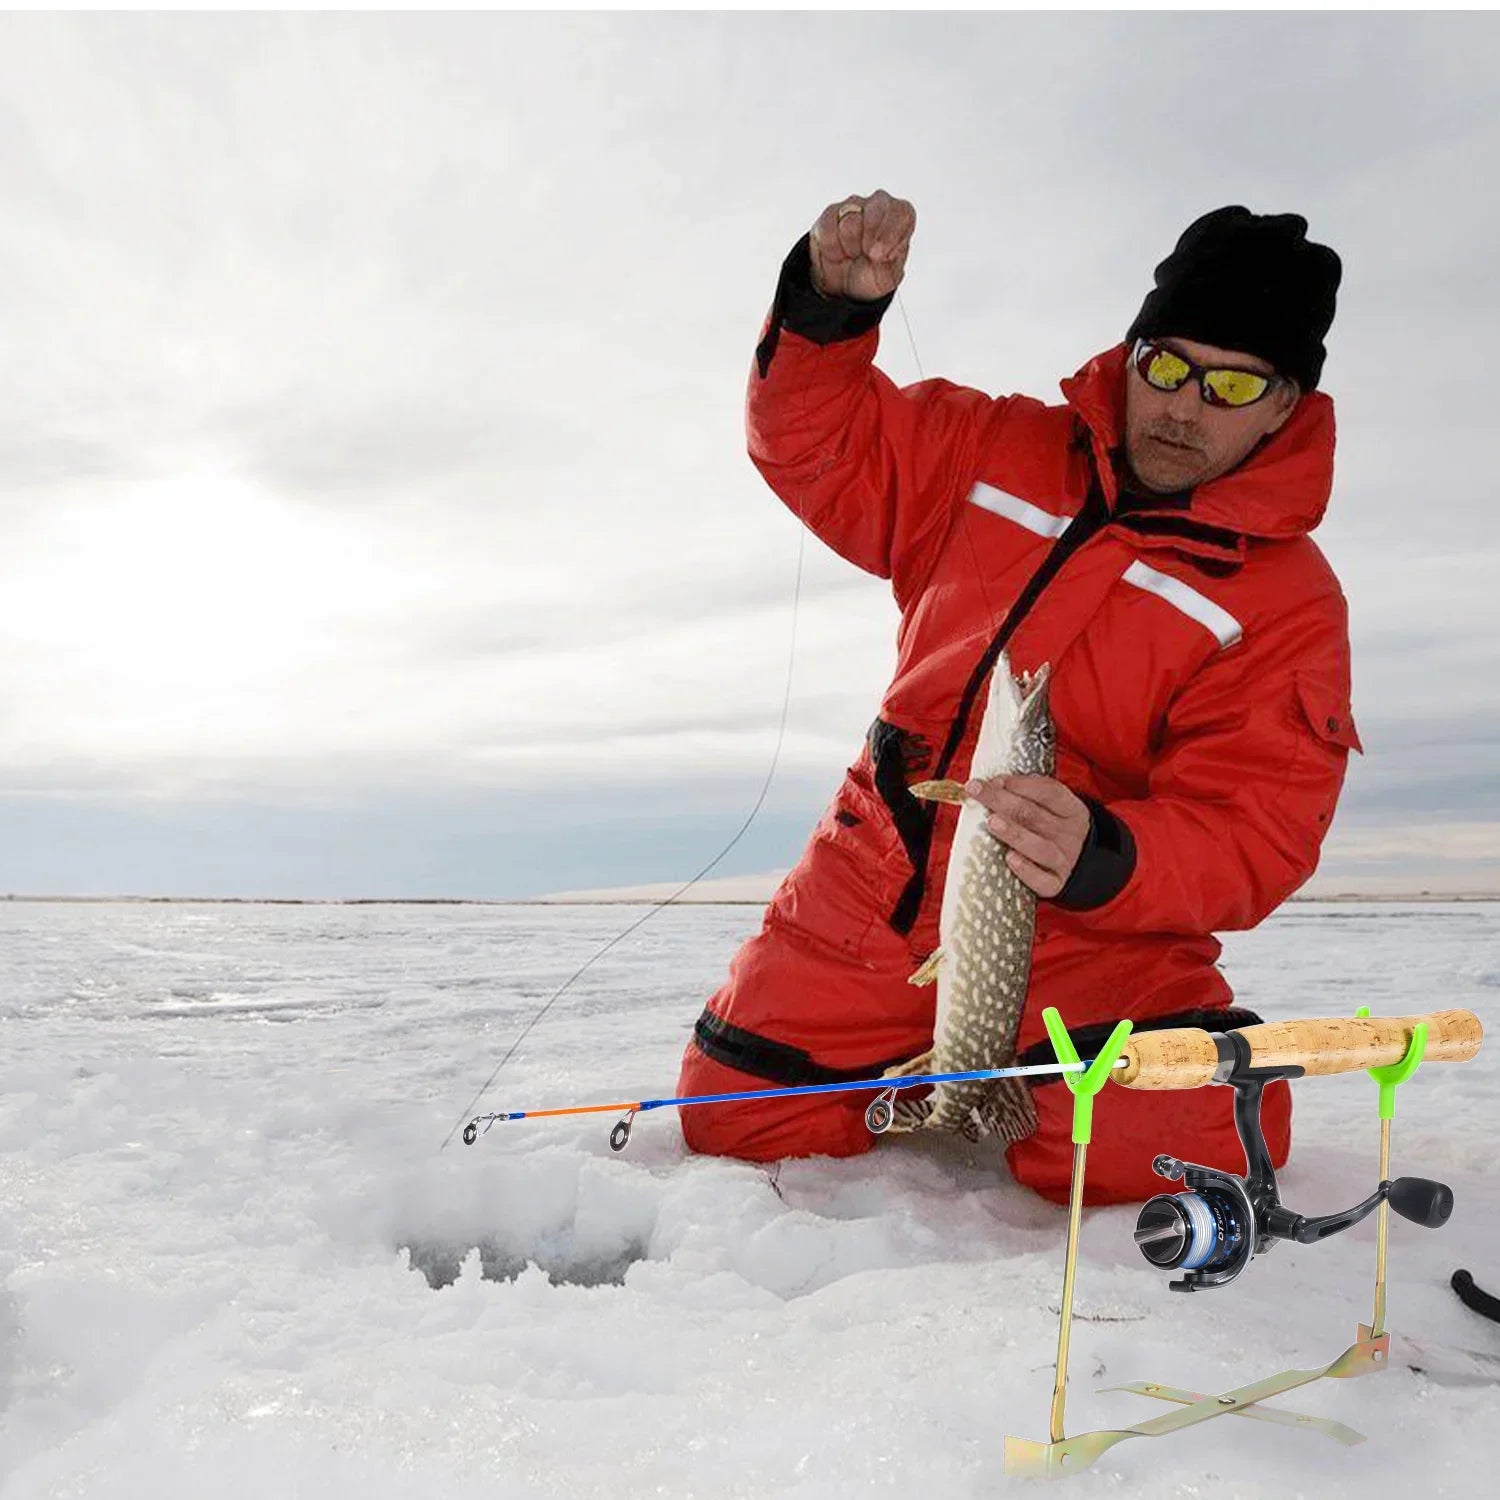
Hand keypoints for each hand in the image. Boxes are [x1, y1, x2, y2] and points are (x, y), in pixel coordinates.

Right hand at [809, 189, 914, 301]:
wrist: (842, 286)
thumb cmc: (869, 275)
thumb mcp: (886, 280)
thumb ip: (889, 267)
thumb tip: (880, 254)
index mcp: (898, 220)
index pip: (903, 213)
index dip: (892, 234)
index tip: (882, 256)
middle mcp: (878, 207)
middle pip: (880, 204)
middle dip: (872, 233)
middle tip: (868, 255)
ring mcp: (853, 207)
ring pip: (851, 219)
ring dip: (851, 245)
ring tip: (852, 255)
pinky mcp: (830, 214)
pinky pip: (829, 226)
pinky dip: (832, 247)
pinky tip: (837, 253)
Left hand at [964, 775, 1090, 898]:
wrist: (1085, 868)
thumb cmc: (1057, 833)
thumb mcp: (1055, 811)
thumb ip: (1030, 798)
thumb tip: (993, 785)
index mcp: (1071, 810)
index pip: (1048, 792)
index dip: (1020, 784)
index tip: (994, 780)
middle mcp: (1069, 834)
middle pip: (1034, 815)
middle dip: (1002, 801)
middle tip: (977, 792)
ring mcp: (1064, 860)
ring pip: (1038, 846)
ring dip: (1013, 833)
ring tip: (992, 822)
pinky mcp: (1057, 884)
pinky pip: (1042, 879)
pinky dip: (1026, 870)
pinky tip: (1010, 859)